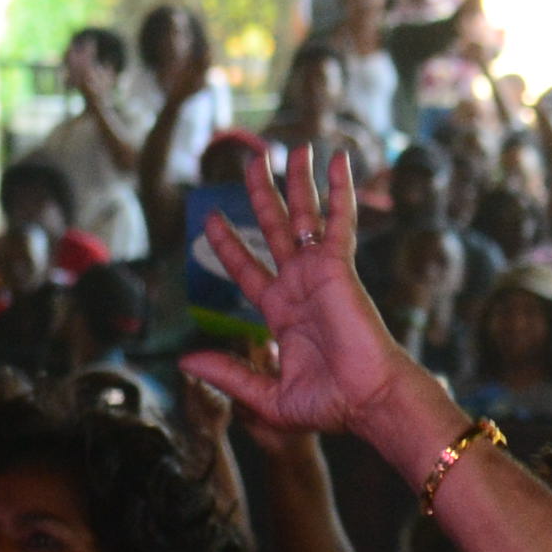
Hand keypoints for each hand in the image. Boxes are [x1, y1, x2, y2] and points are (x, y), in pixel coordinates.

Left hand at [180, 145, 437, 451]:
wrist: (367, 399)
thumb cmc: (329, 404)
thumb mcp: (266, 394)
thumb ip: (227, 374)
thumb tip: (184, 362)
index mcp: (281, 311)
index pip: (248, 267)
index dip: (228, 244)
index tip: (210, 218)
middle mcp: (300, 284)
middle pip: (274, 227)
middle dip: (262, 194)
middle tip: (253, 162)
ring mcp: (320, 271)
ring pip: (304, 215)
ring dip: (297, 181)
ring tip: (292, 147)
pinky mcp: (339, 266)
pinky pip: (338, 220)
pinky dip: (340, 189)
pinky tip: (338, 159)